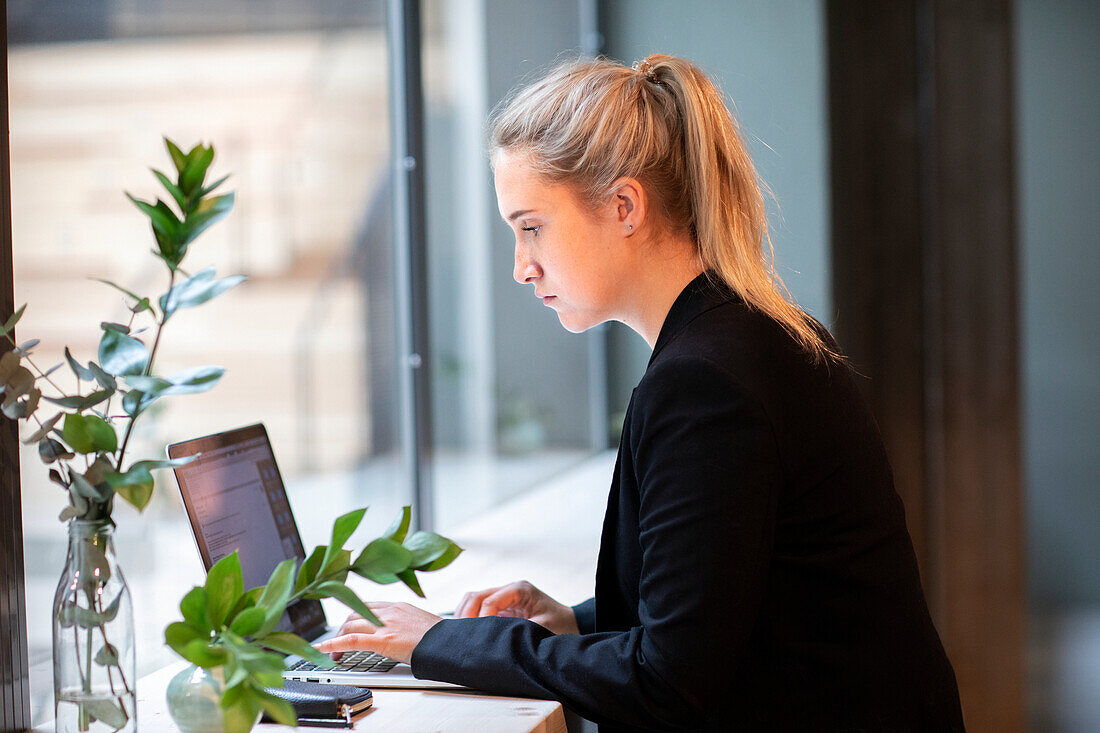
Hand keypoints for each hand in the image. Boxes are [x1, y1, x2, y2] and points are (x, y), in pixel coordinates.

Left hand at [315, 602, 442, 664]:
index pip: (368, 606)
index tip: (347, 625)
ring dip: (337, 638)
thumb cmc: (440, 638)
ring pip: (350, 624)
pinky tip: (323, 651)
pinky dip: (333, 644)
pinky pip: (351, 639)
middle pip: (355, 613)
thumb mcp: (421, 624)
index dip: (354, 616)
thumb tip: (401, 635)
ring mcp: (385, 624)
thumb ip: (406, 625)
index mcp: (399, 606)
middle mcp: (389, 610)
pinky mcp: (382, 639)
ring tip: (334, 654)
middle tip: (338, 643)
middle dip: (343, 628)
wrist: (448, 644)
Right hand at [454, 580, 578, 634]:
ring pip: (472, 599)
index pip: (490, 600)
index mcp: (520, 590)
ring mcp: (503, 596)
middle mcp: (509, 589)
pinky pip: (477, 607)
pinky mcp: (500, 606)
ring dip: (464, 615)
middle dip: (466, 615)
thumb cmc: (561, 626)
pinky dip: (468, 617)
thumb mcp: (544, 629)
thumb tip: (498, 639)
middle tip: (462, 637)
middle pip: (476, 596)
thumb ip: (521, 631)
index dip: (480, 619)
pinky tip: (467, 632)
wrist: (570, 624)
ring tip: (461, 635)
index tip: (478, 637)